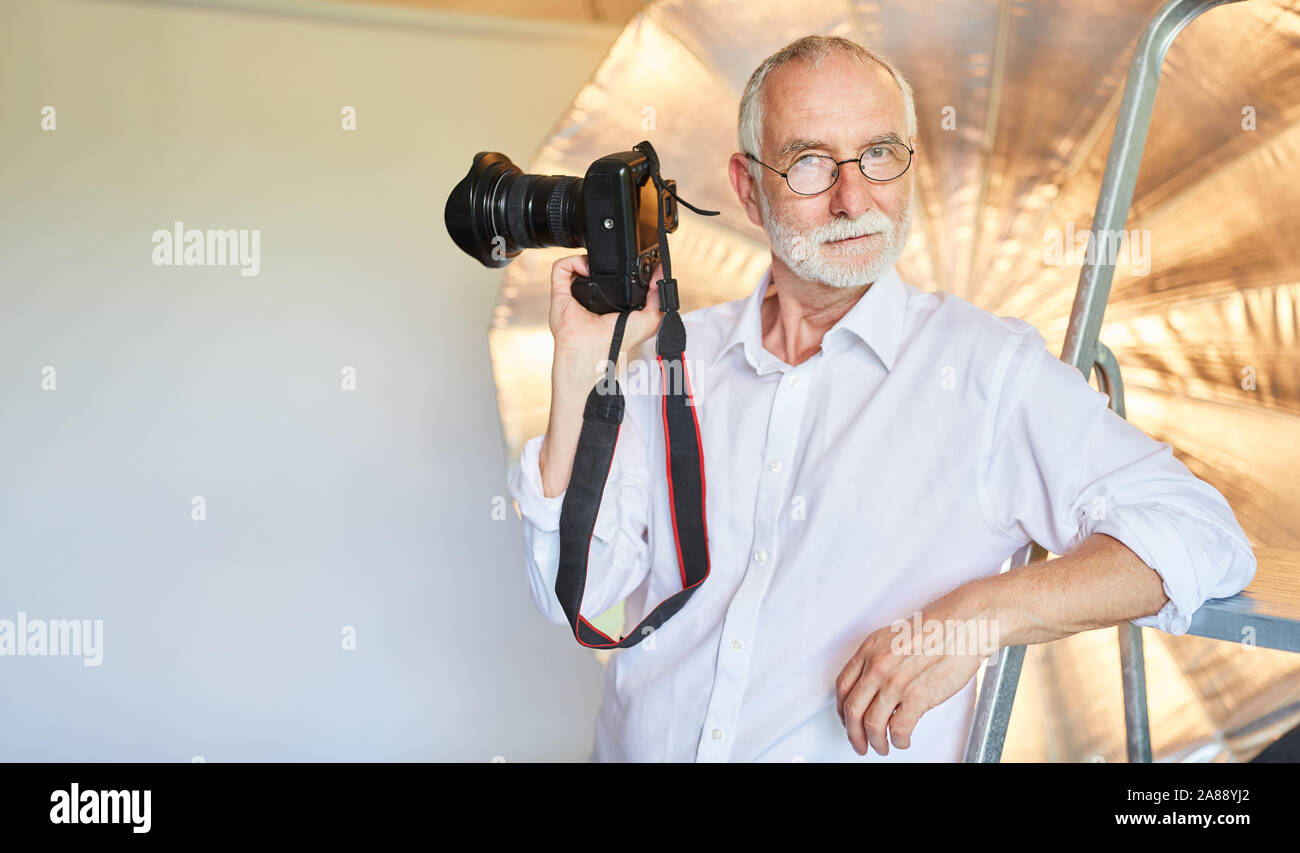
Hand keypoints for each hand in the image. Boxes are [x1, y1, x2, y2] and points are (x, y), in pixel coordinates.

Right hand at [549, 254, 664, 360]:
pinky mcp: (559, 294)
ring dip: (588, 259)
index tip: (626, 262)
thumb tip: (661, 274)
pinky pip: (561, 267)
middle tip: (612, 261)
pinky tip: (587, 269)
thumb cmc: (617, 344)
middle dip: (601, 260)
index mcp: (608, 304)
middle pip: (591, 268)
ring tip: (599, 266)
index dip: (617, 268)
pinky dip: (573, 261)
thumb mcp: (649, 320)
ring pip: (575, 264)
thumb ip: (658, 298)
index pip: (610, 279)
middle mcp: (589, 299)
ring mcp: (573, 295)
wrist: (595, 353)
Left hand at [834, 590, 992, 756]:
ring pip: (872, 724)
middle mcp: (877, 666)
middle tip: (859, 743)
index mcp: (870, 650)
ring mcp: (895, 682)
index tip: (847, 720)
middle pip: (852, 710)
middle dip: (853, 734)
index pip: (843, 687)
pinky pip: (898, 729)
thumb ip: (880, 660)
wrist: (963, 624)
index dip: (842, 710)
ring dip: (875, 742)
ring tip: (882, 746)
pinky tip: (902, 740)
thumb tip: (873, 685)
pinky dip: (898, 740)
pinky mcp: (917, 696)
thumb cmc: (937, 629)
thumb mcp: (895, 637)